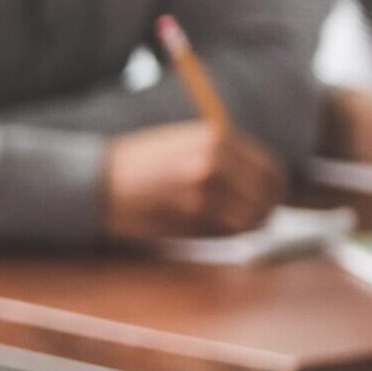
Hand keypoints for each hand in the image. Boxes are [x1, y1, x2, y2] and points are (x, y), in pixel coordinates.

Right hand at [102, 121, 285, 239]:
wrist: (97, 179)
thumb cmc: (139, 164)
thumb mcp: (185, 143)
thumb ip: (224, 157)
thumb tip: (264, 184)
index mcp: (218, 136)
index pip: (271, 168)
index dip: (274, 189)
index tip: (269, 200)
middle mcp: (218, 158)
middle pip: (269, 194)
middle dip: (266, 210)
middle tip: (257, 219)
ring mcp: (207, 186)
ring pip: (253, 216)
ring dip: (246, 225)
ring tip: (227, 224)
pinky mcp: (193, 211)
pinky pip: (229, 231)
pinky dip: (226, 234)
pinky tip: (206, 227)